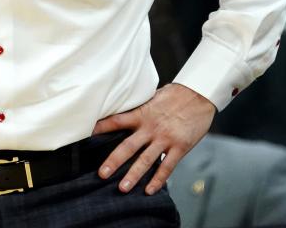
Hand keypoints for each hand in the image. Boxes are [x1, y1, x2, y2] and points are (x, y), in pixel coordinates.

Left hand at [94, 83, 214, 194]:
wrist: (199, 94)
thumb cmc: (176, 95)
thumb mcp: (153, 97)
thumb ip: (140, 109)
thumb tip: (126, 111)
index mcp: (142, 114)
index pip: (117, 121)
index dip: (101, 127)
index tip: (86, 134)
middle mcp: (151, 128)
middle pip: (128, 147)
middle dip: (114, 161)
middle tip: (102, 174)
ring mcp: (165, 138)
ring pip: (146, 160)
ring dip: (133, 175)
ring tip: (123, 188)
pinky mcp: (180, 146)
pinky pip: (167, 167)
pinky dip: (158, 180)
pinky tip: (150, 190)